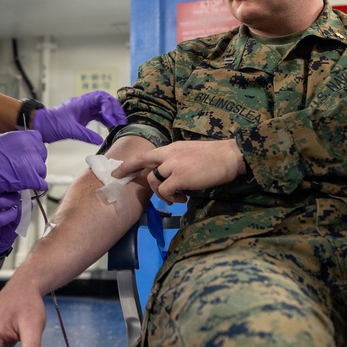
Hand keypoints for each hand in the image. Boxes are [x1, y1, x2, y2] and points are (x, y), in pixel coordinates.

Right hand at [0, 130, 47, 193]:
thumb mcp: (6, 141)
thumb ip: (20, 145)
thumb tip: (26, 151)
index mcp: (27, 137)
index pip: (40, 144)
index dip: (34, 153)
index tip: (27, 158)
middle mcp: (33, 148)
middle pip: (42, 158)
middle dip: (34, 164)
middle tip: (23, 169)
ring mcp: (34, 164)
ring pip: (42, 171)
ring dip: (34, 175)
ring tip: (20, 178)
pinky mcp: (32, 179)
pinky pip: (42, 184)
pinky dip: (36, 187)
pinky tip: (26, 186)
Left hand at [33, 91, 126, 144]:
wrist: (41, 126)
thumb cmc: (52, 124)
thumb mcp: (69, 130)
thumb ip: (85, 135)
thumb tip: (100, 140)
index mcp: (81, 102)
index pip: (101, 97)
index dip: (109, 106)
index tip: (110, 118)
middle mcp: (84, 104)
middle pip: (104, 101)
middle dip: (114, 109)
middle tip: (120, 120)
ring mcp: (84, 109)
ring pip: (102, 108)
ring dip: (111, 114)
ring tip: (118, 123)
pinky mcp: (83, 116)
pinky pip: (97, 115)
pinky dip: (105, 119)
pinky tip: (109, 126)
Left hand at [113, 139, 246, 203]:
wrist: (230, 156)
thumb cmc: (215, 156)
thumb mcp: (190, 153)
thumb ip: (177, 161)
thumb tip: (170, 175)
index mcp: (171, 148)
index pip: (146, 154)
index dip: (130, 163)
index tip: (117, 170)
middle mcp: (168, 154)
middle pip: (142, 163)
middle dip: (128, 171)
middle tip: (119, 178)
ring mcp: (173, 165)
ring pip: (153, 181)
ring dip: (161, 193)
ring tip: (176, 197)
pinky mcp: (180, 177)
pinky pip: (166, 191)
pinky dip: (172, 197)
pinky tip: (182, 198)